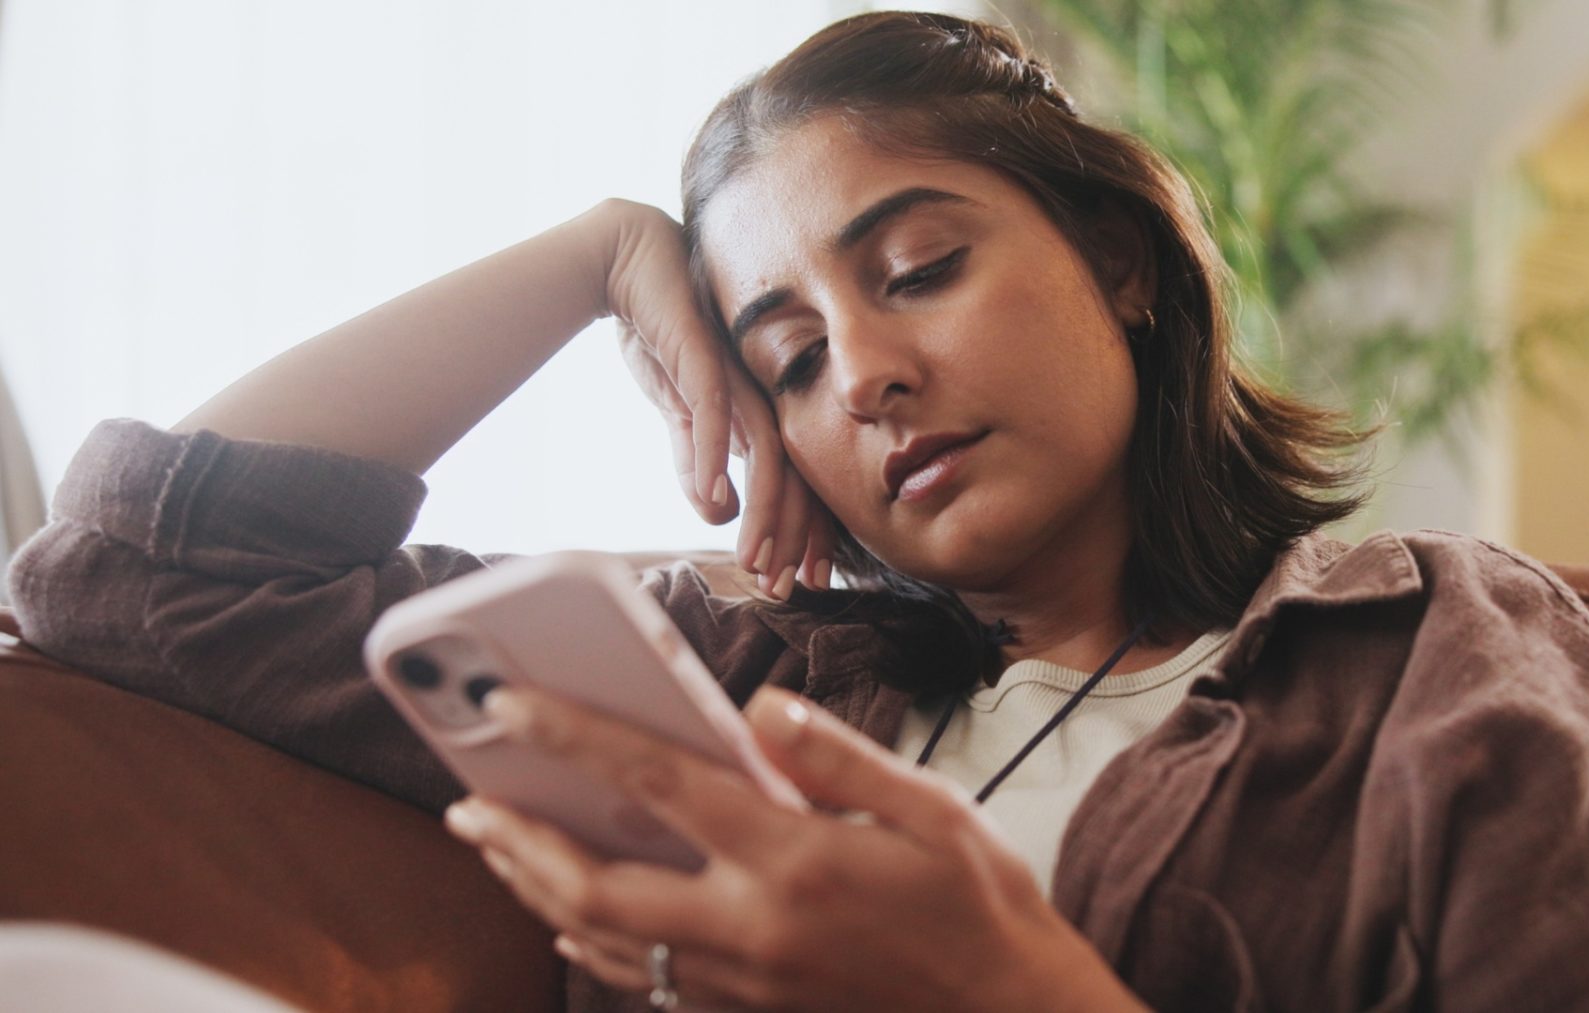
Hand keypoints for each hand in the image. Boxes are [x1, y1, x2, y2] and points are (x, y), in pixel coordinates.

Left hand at [444, 686, 1146, 1012]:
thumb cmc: (977, 904)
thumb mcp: (932, 810)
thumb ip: (838, 757)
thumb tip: (758, 706)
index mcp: (795, 861)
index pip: (661, 786)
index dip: (575, 735)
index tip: (509, 700)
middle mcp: (752, 928)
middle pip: (598, 888)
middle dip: (519, 841)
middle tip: (467, 801)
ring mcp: (742, 981)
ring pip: (605, 942)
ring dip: (537, 891)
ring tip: (496, 845)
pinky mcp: (747, 1010)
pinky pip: (641, 980)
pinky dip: (589, 943)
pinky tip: (569, 916)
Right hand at [593, 199, 834, 596]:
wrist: (631, 262)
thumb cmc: (662, 332)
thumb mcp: (678, 411)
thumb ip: (695, 460)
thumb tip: (716, 512)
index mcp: (765, 408)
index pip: (799, 479)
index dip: (804, 531)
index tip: (803, 580)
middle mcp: (764, 394)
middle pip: (795, 474)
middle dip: (791, 536)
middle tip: (786, 588)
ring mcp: (739, 375)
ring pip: (767, 453)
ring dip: (763, 511)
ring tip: (754, 559)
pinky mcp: (703, 355)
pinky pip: (716, 413)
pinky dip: (715, 458)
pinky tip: (715, 499)